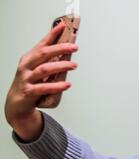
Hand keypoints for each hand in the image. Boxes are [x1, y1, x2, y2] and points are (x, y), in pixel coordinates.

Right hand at [4, 21, 78, 141]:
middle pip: (43, 54)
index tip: (63, 26)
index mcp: (29, 59)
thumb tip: (66, 49)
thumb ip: (50, 60)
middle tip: (74, 47)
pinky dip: (56, 86)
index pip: (42, 44)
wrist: (16, 104)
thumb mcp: (39, 69)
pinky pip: (44, 88)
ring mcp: (27, 79)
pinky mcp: (29, 92)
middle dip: (59, 48)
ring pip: (44, 69)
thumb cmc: (30, 83)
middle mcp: (26, 66)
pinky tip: (67, 84)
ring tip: (74, 65)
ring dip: (60, 66)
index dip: (52, 34)